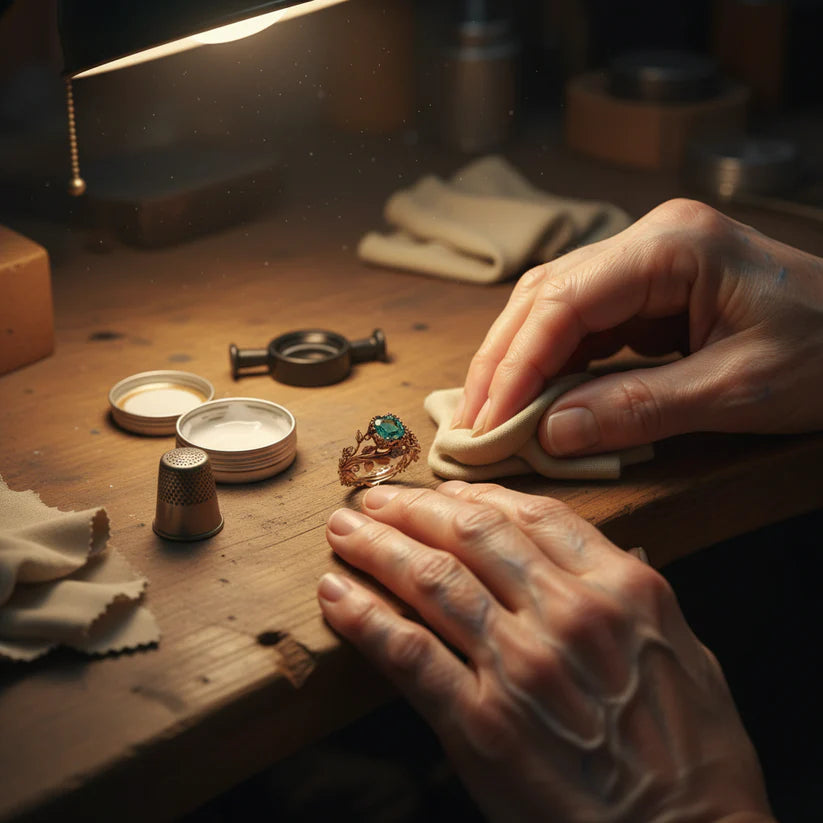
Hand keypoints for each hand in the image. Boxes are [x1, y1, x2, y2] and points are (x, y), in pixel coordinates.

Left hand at [317, 482, 774, 822]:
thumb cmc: (697, 757)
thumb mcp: (684, 652)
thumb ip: (627, 596)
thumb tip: (581, 557)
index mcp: (621, 587)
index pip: (530, 515)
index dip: (474, 495)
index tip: (440, 489)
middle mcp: (567, 613)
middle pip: (470, 534)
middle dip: (413, 509)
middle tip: (375, 497)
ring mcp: (520, 664)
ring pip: (432, 581)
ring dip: (379, 548)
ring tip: (344, 532)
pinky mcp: (481, 724)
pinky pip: (409, 653)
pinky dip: (366, 618)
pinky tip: (337, 596)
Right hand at [452, 199, 822, 454]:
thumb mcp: (738, 389)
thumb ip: (640, 408)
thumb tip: (550, 433)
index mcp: (672, 246)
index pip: (565, 300)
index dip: (516, 363)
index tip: (487, 420)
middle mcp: (648, 243)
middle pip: (545, 295)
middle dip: (503, 361)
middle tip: (472, 421)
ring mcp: (647, 265)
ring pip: (554, 308)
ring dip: (519, 363)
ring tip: (491, 415)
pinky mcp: (650, 294)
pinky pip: (584, 328)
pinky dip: (553, 367)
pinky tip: (535, 401)